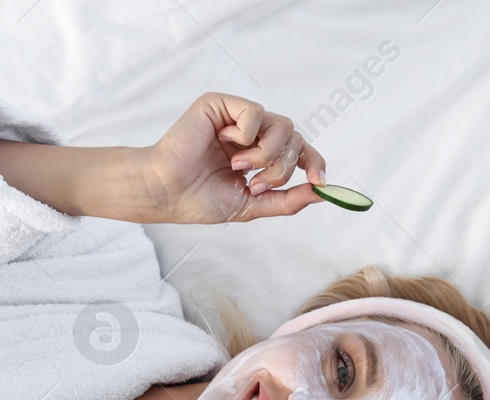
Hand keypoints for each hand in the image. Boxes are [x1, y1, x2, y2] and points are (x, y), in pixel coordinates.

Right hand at [146, 93, 327, 223]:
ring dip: (267, 154)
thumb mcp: (253, 205)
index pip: (299, 150)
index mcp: (258, 154)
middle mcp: (251, 133)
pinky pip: (255, 112)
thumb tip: (321, 193)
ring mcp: (237, 117)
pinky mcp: (221, 104)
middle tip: (256, 184)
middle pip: (295, 138)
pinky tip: (224, 143)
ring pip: (282, 125)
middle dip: (283, 167)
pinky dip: (247, 134)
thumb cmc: (200, 199)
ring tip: (238, 166)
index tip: (320, 180)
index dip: (314, 162)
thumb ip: (287, 200)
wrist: (168, 192)